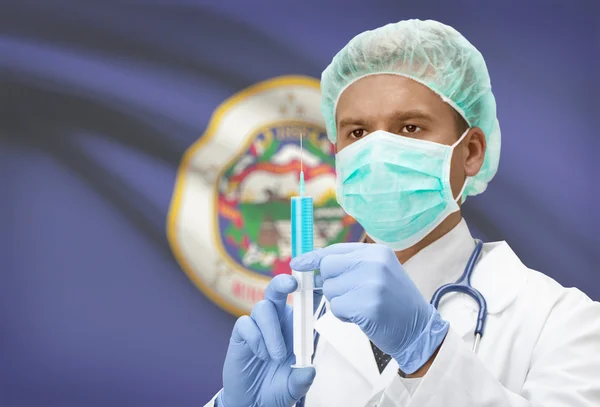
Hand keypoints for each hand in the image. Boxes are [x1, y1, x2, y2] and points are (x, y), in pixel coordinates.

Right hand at [219, 275, 316, 406]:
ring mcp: (258, 325)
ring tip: (275, 357)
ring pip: (263, 307)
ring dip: (272, 331)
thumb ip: (302, 379)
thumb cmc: (278, 387)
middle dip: (284, 282)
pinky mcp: (241, 333)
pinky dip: (256, 339)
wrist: (253, 401)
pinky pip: (246, 324)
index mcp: (295, 324)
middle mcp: (277, 319)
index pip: (303, 299)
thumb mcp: (295, 387)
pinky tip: (260, 355)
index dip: (308, 285)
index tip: (316, 278)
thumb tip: (309, 371)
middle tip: (292, 284)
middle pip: (277, 289)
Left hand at [290, 243, 448, 373]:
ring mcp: (372, 283)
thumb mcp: (377, 274)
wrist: (419, 329)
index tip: (297, 263)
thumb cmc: (393, 303)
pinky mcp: (368, 305)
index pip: (334, 250)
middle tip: (349, 295)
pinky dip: (344, 316)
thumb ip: (349, 265)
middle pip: (327, 267)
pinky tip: (362, 317)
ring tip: (362, 306)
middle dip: (330, 284)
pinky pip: (337, 308)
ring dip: (339, 302)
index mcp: (376, 252)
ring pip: (330, 289)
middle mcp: (374, 263)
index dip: (313, 258)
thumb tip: (310, 264)